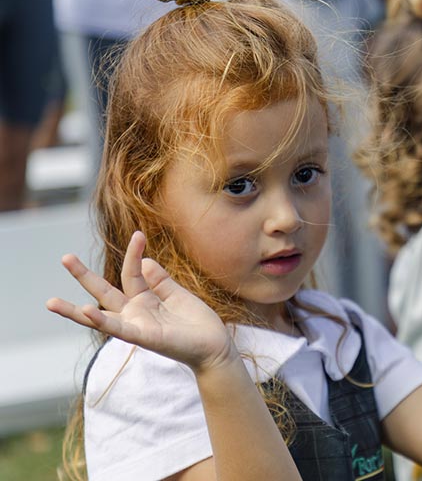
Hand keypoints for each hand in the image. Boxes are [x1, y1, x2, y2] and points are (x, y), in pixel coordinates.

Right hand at [46, 232, 235, 371]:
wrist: (214, 345)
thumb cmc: (196, 322)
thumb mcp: (176, 294)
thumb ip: (159, 280)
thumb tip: (145, 261)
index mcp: (143, 300)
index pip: (131, 272)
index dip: (134, 254)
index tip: (139, 234)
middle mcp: (135, 313)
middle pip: (104, 292)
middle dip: (84, 276)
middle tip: (64, 257)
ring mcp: (136, 326)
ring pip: (100, 316)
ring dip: (75, 311)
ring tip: (50, 302)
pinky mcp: (143, 337)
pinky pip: (118, 328)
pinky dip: (101, 320)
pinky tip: (85, 311)